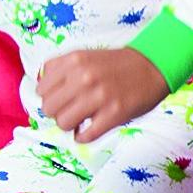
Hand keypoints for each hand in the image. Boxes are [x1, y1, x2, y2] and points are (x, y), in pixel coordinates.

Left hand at [36, 46, 169, 146]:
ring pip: (63, 123)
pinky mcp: (114, 114)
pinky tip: (88, 129)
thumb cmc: (114, 65)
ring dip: (70, 125)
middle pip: (49, 108)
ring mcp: (99, 96)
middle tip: (70, 110)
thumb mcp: (83, 56)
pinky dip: (83, 137)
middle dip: (57, 112)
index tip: (60, 99)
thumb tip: (41, 93)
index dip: (48, 97)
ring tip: (80, 120)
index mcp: (74, 60)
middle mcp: (83, 77)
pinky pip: (85, 136)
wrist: (151, 66)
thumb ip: (60, 70)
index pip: (41, 89)